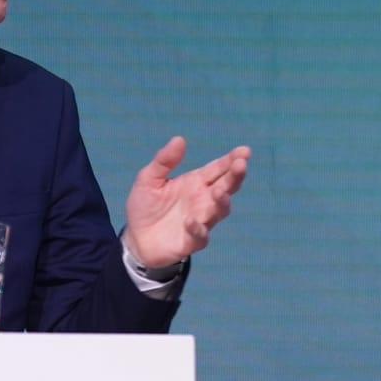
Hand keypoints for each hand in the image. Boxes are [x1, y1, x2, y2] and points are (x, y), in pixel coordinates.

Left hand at [122, 136, 250, 269]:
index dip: (232, 159)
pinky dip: (198, 229)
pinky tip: (190, 221)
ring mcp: (201, 220)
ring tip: (219, 192)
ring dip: (222, 201)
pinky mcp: (192, 241)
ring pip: (220, 210)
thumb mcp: (148, 179)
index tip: (244, 151)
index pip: (219, 168)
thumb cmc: (146, 206)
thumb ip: (164, 160)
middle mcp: (204, 200)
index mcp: (197, 182)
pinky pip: (200, 236)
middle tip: (241, 165)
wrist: (136, 238)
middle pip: (226, 186)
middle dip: (235, 176)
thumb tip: (179, 139)